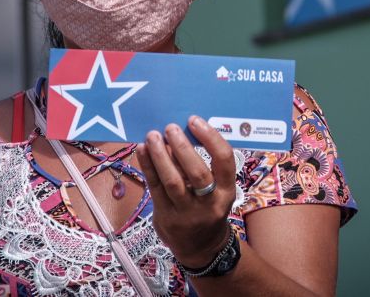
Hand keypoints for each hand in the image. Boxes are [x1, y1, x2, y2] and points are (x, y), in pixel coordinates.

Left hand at [136, 115, 236, 266]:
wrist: (201, 248)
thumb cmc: (208, 208)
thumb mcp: (216, 190)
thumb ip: (202, 165)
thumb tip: (181, 132)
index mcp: (226, 191)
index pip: (224, 160)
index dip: (210, 138)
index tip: (195, 121)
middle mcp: (210, 203)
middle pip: (196, 172)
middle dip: (182, 147)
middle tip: (170, 128)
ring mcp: (187, 213)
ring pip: (172, 181)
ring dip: (160, 155)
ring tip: (153, 136)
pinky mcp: (166, 217)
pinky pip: (154, 188)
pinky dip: (148, 166)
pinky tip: (142, 150)